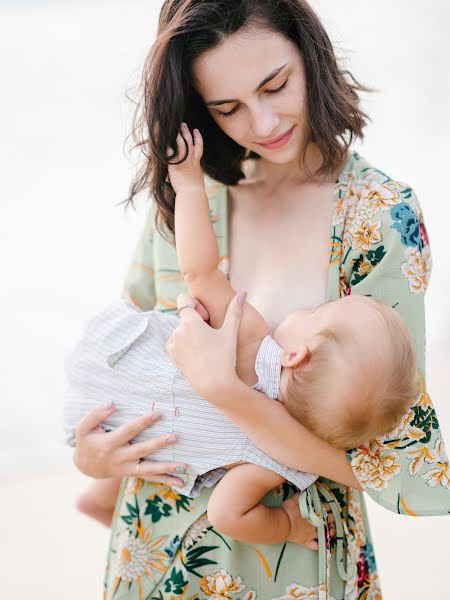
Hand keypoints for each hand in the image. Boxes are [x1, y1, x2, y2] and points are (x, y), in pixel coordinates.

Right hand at [73, 404, 187, 485]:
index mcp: (108, 444)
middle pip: (141, 451)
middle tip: (174, 437)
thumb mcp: (83, 428)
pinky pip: (150, 478)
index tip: (158, 413)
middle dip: (158, 444)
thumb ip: (95, 415)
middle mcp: (119, 458)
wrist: (85, 467)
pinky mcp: (133, 474)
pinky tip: (181, 483)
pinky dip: (165, 480)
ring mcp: (127, 468)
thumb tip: (112, 404)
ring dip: (167, 468)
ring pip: (148, 469)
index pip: (128, 431)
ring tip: (183, 466)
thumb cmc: (87, 442)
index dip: (143, 422)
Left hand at [165, 292, 244, 397]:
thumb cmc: (224, 358)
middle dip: (196, 322)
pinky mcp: (172, 356)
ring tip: (206, 347)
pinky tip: (199, 354)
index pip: (183, 299)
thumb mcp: (230, 333)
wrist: (214, 385)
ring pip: (181, 331)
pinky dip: (185, 345)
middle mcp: (177, 331)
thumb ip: (234, 311)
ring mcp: (173, 345)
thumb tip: (243, 292)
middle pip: (185, 317)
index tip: (205, 316)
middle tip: (211, 335)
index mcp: (189, 322)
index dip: (194, 304)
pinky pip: (177, 343)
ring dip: (190, 334)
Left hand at [167, 122, 203, 193]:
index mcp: (196, 164)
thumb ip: (194, 175)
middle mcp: (191, 161)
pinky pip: (171, 155)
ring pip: (182, 146)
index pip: (198, 147)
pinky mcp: (175, 167)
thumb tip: (193, 176)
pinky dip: (168, 149)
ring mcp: (183, 163)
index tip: (196, 130)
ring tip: (175, 129)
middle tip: (183, 124)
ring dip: (178, 137)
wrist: (192, 194)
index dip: (198, 138)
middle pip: (189, 143)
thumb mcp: (196, 180)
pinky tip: (164, 143)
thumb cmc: (195, 192)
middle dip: (186, 133)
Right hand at [282, 493, 335, 549]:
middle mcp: (314, 523)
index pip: (324, 508)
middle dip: (331, 517)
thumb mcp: (294, 499)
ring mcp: (311, 534)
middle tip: (331, 516)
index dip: (327, 506)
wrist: (281, 523)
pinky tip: (323, 543)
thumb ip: (302, 496)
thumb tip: (306, 492)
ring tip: (332, 529)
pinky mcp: (306, 541)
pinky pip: (316, 546)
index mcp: (313, 512)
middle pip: (327, 520)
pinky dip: (320, 544)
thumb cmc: (287, 510)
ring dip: (330, 531)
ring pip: (325, 533)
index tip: (327, 506)